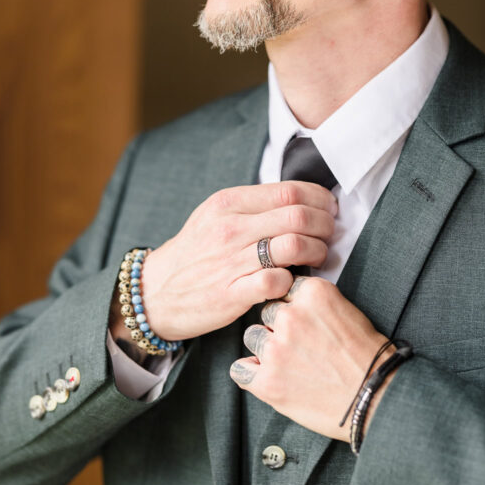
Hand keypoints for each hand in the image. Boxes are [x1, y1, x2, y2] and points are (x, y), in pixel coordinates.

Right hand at [115, 181, 337, 342]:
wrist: (155, 293)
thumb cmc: (195, 252)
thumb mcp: (216, 216)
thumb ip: (254, 205)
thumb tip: (301, 199)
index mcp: (228, 202)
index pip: (290, 191)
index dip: (320, 198)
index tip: (329, 208)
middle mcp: (230, 228)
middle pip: (298, 215)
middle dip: (325, 224)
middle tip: (330, 233)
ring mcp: (230, 261)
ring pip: (293, 245)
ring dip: (317, 251)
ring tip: (318, 256)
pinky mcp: (232, 294)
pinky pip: (277, 281)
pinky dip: (293, 280)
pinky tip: (292, 280)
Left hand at [229, 276, 396, 440]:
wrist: (375, 396)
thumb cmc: (368, 356)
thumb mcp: (346, 310)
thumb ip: (314, 303)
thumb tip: (290, 303)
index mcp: (313, 293)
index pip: (284, 287)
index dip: (291, 305)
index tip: (300, 318)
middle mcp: (291, 316)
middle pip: (266, 312)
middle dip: (277, 327)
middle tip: (298, 345)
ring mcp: (277, 349)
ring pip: (252, 337)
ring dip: (265, 349)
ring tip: (288, 364)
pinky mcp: (268, 381)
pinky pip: (239, 370)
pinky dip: (249, 374)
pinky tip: (263, 377)